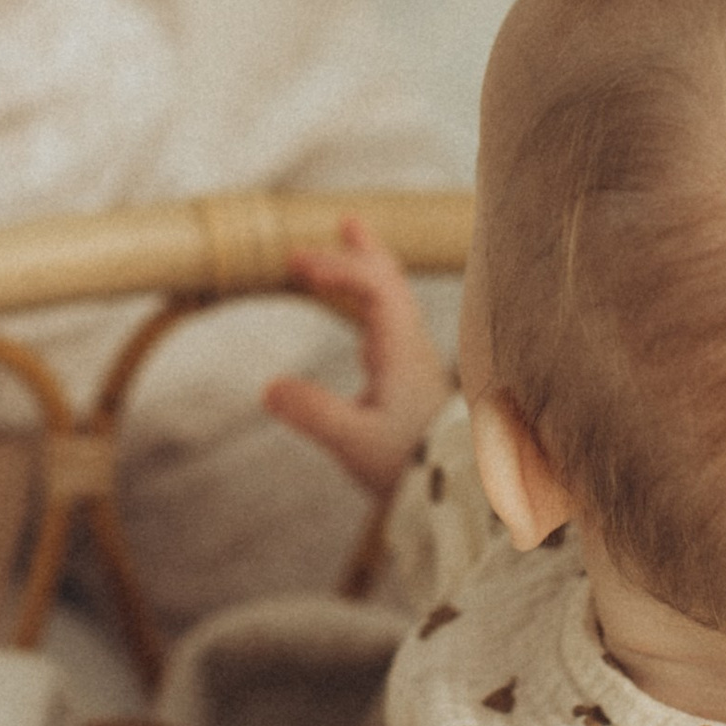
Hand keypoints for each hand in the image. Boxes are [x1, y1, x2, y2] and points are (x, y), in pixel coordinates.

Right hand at [262, 216, 453, 496]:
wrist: (457, 493)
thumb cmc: (411, 466)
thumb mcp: (355, 442)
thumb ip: (313, 414)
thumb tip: (268, 387)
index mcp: (400, 350)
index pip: (374, 287)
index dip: (339, 267)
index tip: (299, 264)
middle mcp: (410, 346)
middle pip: (390, 281)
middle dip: (358, 253)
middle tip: (329, 232)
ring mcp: (413, 360)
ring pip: (395, 297)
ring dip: (369, 267)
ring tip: (352, 238)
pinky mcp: (411, 379)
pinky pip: (392, 320)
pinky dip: (372, 299)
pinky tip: (362, 317)